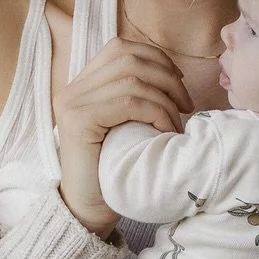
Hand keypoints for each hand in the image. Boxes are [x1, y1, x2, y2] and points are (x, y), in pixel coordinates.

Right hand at [53, 38, 190, 233]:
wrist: (88, 210)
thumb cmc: (113, 172)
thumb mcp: (126, 126)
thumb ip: (133, 99)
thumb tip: (173, 76)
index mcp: (81, 86)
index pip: (119, 48)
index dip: (155, 58)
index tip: (178, 81)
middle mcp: (72, 90)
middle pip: (127, 58)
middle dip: (165, 76)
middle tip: (186, 103)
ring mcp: (72, 104)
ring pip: (131, 79)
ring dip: (164, 99)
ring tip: (176, 123)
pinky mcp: (79, 122)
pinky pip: (128, 102)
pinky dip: (156, 112)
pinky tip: (166, 131)